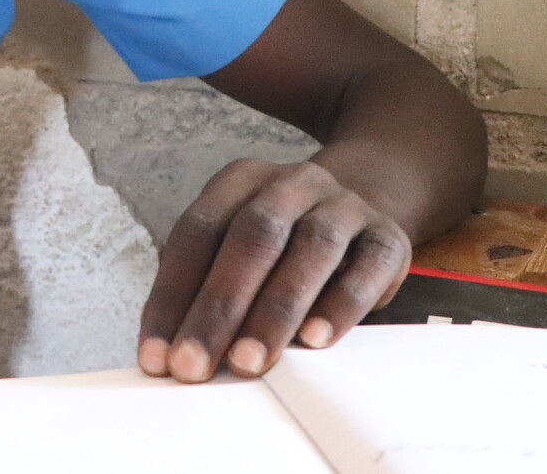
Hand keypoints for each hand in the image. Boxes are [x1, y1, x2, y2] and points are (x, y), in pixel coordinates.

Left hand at [136, 157, 411, 382]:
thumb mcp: (241, 251)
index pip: (196, 233)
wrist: (364, 209)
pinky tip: (315, 341)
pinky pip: (367, 266)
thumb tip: (172, 356)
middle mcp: (291, 183)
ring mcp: (344, 205)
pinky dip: (340, 305)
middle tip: (194, 366)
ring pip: (310, 248)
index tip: (157, 357)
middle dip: (218, 307)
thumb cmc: (283, 247)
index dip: (173, 295)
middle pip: (251, 237)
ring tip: (249, 362)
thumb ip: (209, 290)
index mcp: (240, 180)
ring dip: (274, 310)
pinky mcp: (388, 236)